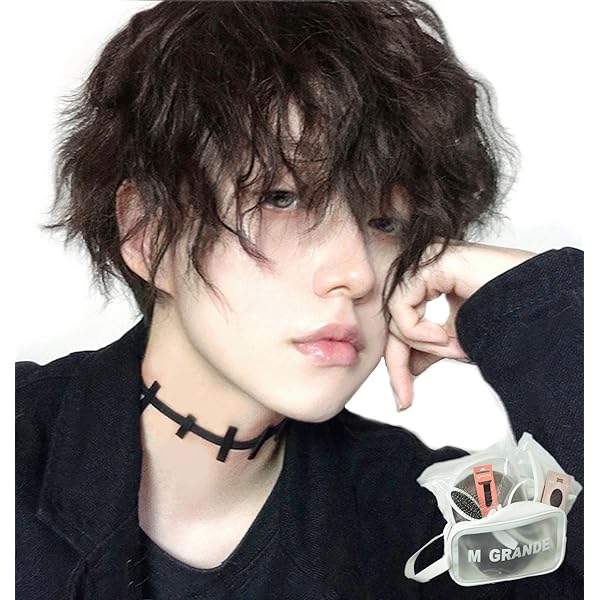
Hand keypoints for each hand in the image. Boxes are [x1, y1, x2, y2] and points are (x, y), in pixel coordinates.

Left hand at [383, 239, 536, 409]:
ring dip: (422, 344)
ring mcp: (424, 263)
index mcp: (430, 282)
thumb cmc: (511, 312)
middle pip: (393, 321)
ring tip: (452, 348)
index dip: (398, 363)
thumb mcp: (459, 338)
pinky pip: (401, 305)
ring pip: (395, 316)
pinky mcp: (429, 263)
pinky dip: (417, 330)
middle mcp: (423, 270)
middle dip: (398, 363)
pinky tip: (442, 335)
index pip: (400, 324)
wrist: (539, 300)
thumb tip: (407, 368)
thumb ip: (429, 348)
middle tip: (405, 396)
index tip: (403, 398)